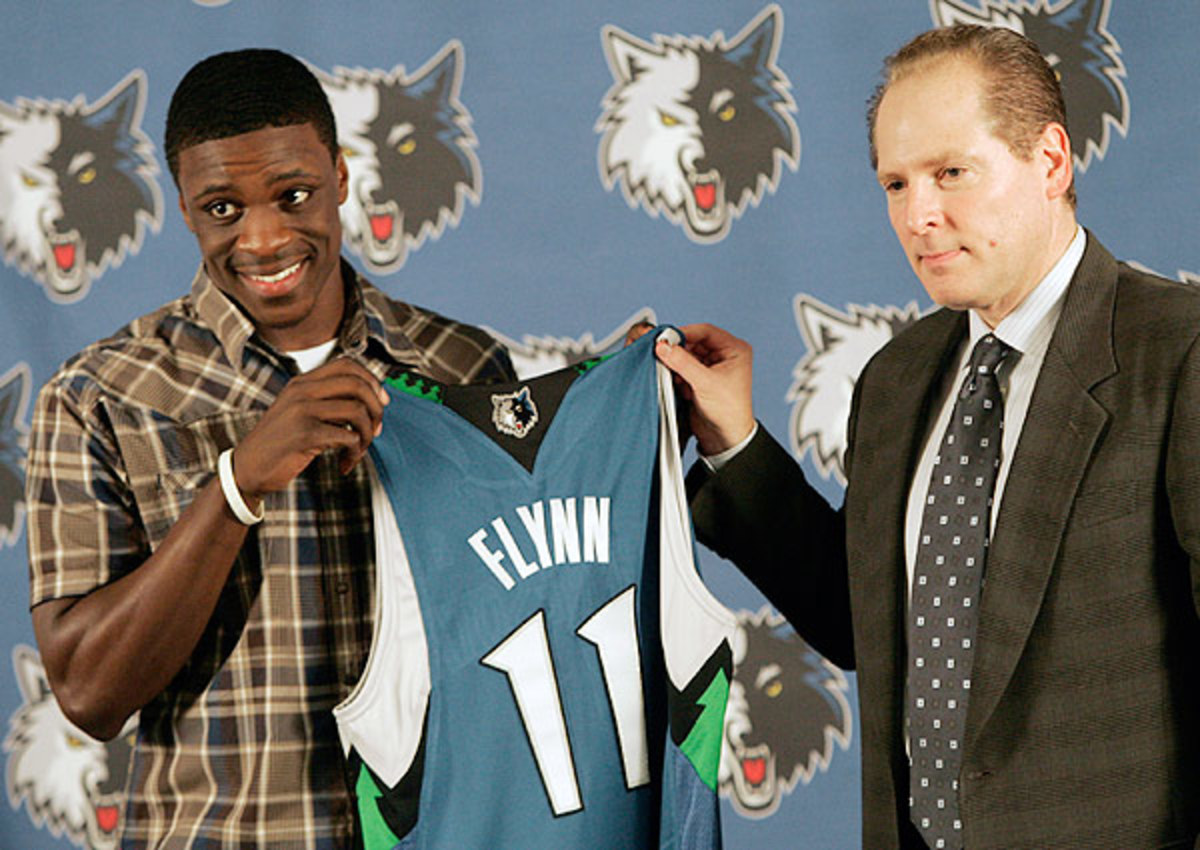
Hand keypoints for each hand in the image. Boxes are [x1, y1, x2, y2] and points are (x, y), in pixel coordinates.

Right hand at [231, 358, 388, 503]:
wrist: (247, 468)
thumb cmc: (279, 443)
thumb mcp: (298, 412)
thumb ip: (327, 402)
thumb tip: (372, 402)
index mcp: (302, 383)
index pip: (347, 365)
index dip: (371, 381)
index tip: (381, 402)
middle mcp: (302, 391)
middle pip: (357, 385)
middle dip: (376, 409)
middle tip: (376, 430)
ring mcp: (302, 411)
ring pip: (357, 411)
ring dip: (367, 435)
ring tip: (358, 451)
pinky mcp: (304, 435)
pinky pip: (347, 437)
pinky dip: (354, 453)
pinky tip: (345, 463)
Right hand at [654, 323, 754, 455]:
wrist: (725, 437)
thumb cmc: (729, 411)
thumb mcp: (705, 383)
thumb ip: (682, 362)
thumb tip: (664, 346)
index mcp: (735, 350)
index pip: (705, 331)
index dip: (685, 333)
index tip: (666, 338)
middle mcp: (724, 356)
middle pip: (694, 343)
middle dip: (679, 351)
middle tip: (663, 355)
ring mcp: (712, 367)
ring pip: (687, 356)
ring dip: (678, 365)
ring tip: (676, 376)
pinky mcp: (701, 379)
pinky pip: (684, 368)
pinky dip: (678, 375)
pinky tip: (680, 385)